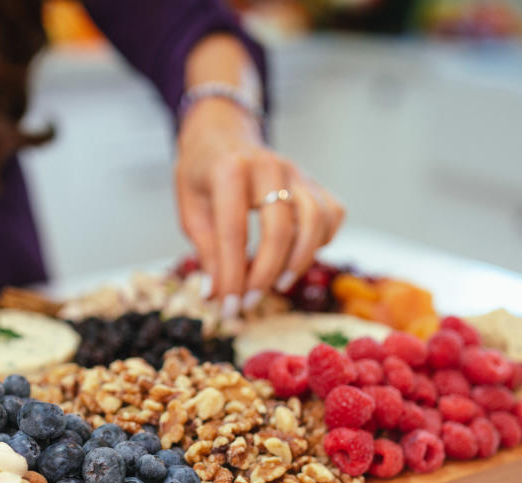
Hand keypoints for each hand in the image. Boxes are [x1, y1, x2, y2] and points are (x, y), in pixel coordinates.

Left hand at [174, 99, 344, 314]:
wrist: (222, 136)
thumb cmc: (202, 176)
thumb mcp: (190, 211)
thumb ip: (206, 251)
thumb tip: (218, 294)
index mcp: (230, 171)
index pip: (234, 234)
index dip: (232, 277)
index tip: (229, 307)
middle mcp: (269, 166)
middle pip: (280, 229)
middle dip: (266, 274)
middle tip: (251, 301)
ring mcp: (297, 172)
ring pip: (315, 220)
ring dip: (300, 260)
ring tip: (279, 284)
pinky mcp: (314, 181)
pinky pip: (332, 214)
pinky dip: (322, 241)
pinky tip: (299, 256)